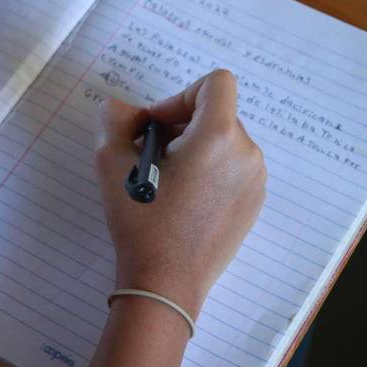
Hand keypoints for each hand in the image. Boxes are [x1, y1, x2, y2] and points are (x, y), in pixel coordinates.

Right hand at [93, 70, 266, 317]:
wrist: (166, 283)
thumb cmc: (142, 222)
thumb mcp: (111, 163)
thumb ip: (114, 119)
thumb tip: (124, 109)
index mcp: (218, 136)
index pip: (215, 83)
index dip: (181, 95)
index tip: (158, 127)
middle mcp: (246, 153)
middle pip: (217, 114)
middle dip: (183, 125)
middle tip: (152, 157)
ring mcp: (255, 181)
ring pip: (225, 142)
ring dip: (196, 149)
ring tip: (168, 183)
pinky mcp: (254, 205)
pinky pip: (234, 169)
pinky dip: (210, 173)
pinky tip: (185, 202)